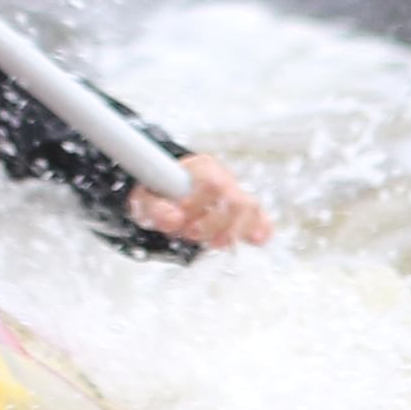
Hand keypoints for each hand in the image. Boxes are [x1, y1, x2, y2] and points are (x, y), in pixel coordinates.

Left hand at [128, 153, 273, 253]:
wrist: (171, 191)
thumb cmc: (162, 192)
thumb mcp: (148, 196)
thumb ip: (156, 207)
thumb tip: (173, 220)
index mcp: (202, 167)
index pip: (212, 183)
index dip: (197, 205)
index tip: (180, 218)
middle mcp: (225, 179)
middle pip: (235, 201)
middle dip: (212, 224)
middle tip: (191, 232)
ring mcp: (239, 195)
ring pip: (251, 211)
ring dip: (230, 233)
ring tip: (210, 242)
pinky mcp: (248, 214)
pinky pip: (263, 220)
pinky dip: (261, 231)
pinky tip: (254, 240)